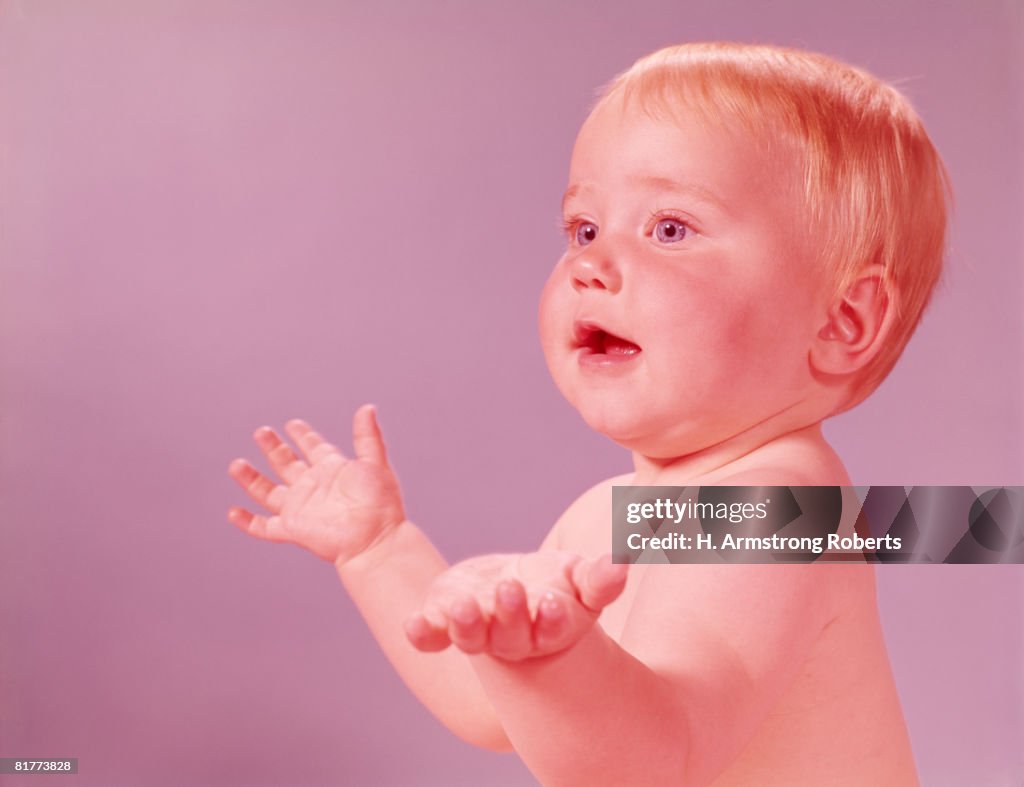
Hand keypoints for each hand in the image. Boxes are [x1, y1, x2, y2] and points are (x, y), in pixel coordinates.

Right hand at [227, 404, 406, 566]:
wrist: (376, 539)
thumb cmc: (381, 504)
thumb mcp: (375, 462)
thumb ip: (367, 436)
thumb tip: (368, 407)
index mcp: (333, 470)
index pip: (314, 448)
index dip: (303, 435)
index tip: (293, 424)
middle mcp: (314, 487)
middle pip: (287, 464)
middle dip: (274, 448)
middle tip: (261, 432)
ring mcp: (301, 508)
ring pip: (268, 492)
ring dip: (252, 479)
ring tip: (236, 464)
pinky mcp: (293, 528)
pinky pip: (264, 527)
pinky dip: (247, 522)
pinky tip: (233, 512)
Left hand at [404, 551, 627, 661]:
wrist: (511, 590)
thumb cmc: (555, 586)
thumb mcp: (580, 577)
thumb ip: (599, 577)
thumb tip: (622, 563)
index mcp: (552, 629)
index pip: (555, 630)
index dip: (553, 619)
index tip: (553, 602)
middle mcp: (514, 640)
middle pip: (512, 638)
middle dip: (510, 615)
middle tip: (509, 589)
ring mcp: (478, 634)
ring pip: (472, 640)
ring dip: (467, 626)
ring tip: (464, 606)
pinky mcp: (444, 623)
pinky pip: (431, 637)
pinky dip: (422, 633)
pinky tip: (413, 625)